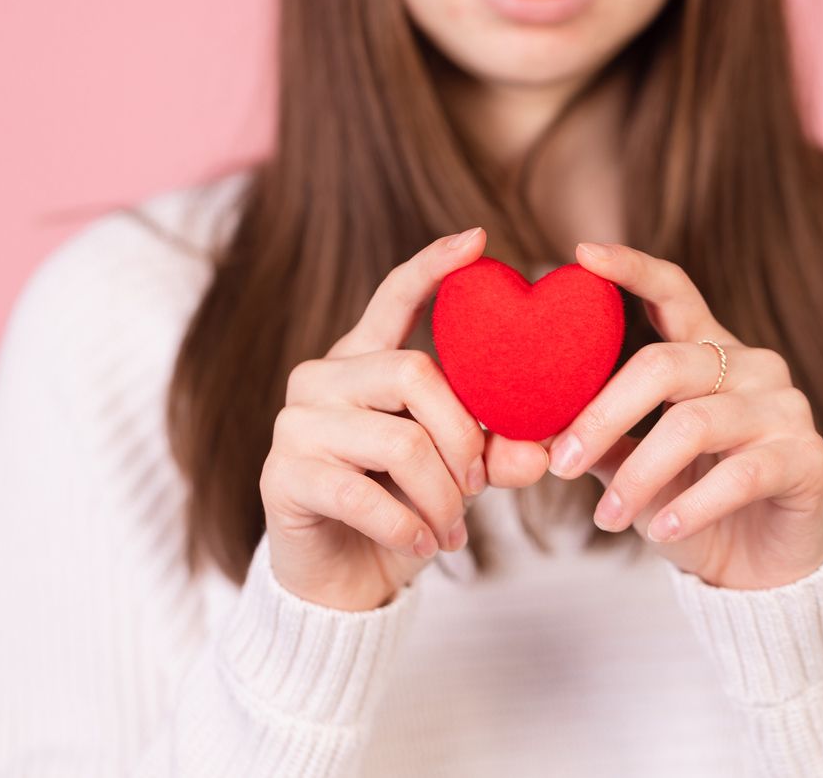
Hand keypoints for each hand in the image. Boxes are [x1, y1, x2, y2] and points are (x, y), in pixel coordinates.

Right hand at [260, 227, 548, 610]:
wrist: (338, 583)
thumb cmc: (399, 514)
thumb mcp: (456, 480)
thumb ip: (494, 455)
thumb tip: (541, 452)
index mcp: (362, 362)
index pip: (393, 296)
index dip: (434, 266)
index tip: (479, 239)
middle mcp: (321, 379)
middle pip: (415, 373)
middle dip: (464, 438)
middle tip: (478, 488)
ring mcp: (295, 424)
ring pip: (400, 440)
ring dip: (441, 497)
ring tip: (451, 530)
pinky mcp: (282, 474)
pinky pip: (365, 493)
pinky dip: (409, 528)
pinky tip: (424, 547)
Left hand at [545, 242, 822, 588]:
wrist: (757, 567)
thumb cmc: (687, 503)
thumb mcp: (631, 465)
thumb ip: (593, 435)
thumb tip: (522, 421)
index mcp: (706, 351)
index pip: (672, 291)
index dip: (631, 268)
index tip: (582, 254)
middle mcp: (752, 365)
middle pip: (664, 364)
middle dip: (601, 417)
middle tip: (559, 465)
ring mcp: (785, 407)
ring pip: (693, 424)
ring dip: (638, 477)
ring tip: (606, 518)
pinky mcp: (809, 457)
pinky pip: (739, 475)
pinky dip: (690, 506)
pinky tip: (660, 532)